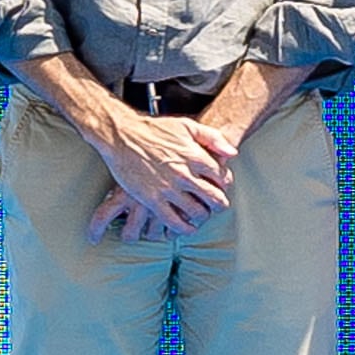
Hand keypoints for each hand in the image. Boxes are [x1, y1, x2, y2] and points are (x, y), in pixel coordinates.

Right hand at [82, 107, 233, 237]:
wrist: (122, 135)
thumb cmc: (154, 129)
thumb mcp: (188, 126)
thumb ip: (213, 138)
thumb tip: (232, 153)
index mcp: (195, 156)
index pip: (222, 177)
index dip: (224, 184)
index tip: (221, 187)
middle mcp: (184, 174)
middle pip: (213, 198)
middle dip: (219, 205)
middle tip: (218, 206)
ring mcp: (168, 188)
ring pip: (195, 211)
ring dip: (202, 216)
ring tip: (202, 216)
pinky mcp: (151, 199)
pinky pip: (172, 221)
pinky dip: (183, 228)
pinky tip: (186, 228)